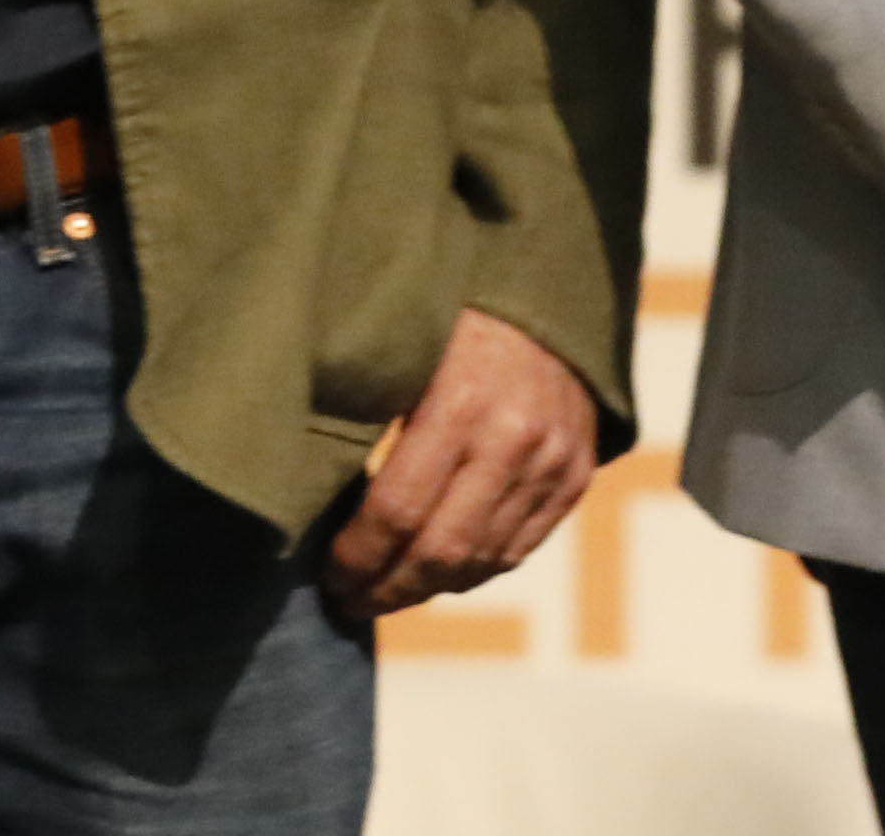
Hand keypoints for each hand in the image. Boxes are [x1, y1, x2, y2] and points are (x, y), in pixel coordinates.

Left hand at [322, 305, 600, 626]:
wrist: (549, 283)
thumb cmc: (447, 311)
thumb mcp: (401, 345)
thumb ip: (363, 411)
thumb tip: (310, 492)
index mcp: (457, 400)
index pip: (396, 510)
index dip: (357, 555)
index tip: (327, 574)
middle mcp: (512, 437)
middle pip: (442, 551)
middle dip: (387, 589)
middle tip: (349, 602)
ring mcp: (551, 461)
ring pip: (483, 561)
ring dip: (428, 590)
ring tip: (385, 594)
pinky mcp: (574, 475)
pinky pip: (519, 550)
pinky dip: (474, 572)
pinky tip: (437, 574)